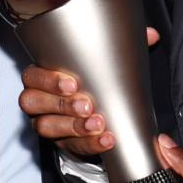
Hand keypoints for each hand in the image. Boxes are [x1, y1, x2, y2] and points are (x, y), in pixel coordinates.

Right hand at [16, 27, 160, 156]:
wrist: (100, 111)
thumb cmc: (94, 82)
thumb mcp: (106, 62)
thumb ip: (124, 47)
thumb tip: (150, 35)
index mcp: (43, 75)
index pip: (33, 76)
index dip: (48, 80)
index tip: (72, 83)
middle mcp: (39, 99)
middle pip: (33, 102)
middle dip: (61, 105)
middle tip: (87, 105)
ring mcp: (47, 122)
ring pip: (46, 127)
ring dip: (73, 127)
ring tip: (97, 124)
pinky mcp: (61, 142)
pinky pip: (70, 146)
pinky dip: (89, 144)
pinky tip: (106, 140)